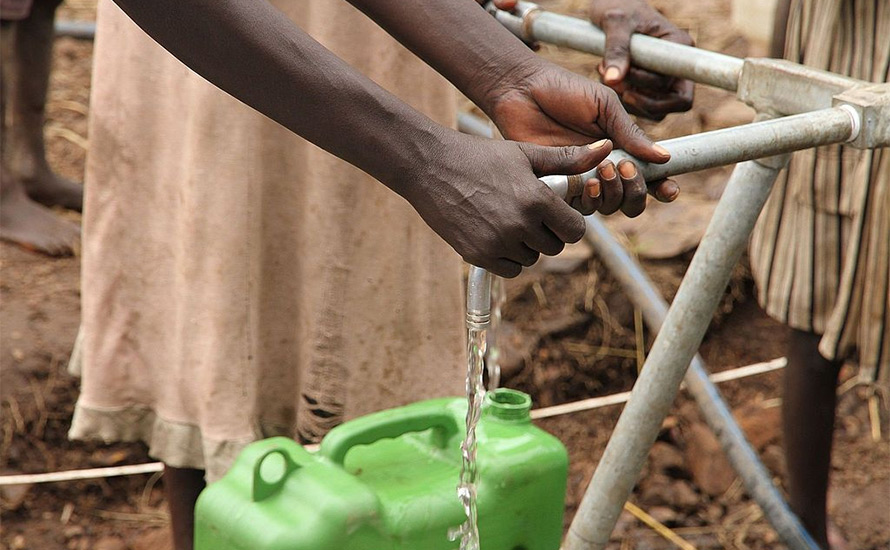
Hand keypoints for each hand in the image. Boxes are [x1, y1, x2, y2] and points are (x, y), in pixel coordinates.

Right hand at [405, 129, 612, 277]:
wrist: (430, 167)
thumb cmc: (479, 156)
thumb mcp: (524, 154)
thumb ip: (566, 159)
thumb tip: (606, 150)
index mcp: (536, 199)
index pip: (575, 231)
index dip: (568, 223)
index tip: (556, 214)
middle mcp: (519, 225)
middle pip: (553, 246)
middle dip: (546, 232)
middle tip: (527, 213)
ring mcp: (497, 243)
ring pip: (530, 259)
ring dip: (525, 245)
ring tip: (507, 219)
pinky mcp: (478, 255)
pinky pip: (509, 269)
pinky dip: (506, 257)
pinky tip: (494, 233)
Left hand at [481, 59, 678, 213]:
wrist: (523, 90)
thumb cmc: (564, 91)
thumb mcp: (604, 106)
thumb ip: (630, 132)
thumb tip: (665, 157)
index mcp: (621, 149)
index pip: (648, 176)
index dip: (662, 188)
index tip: (670, 190)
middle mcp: (603, 170)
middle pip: (631, 201)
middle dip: (637, 190)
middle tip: (624, 166)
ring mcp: (580, 180)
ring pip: (608, 207)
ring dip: (614, 194)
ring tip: (603, 169)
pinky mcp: (557, 186)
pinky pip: (579, 207)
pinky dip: (589, 200)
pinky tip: (586, 181)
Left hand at [589, 0, 693, 119]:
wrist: (611, 5)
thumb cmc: (616, 6)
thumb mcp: (615, 22)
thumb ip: (616, 49)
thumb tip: (613, 80)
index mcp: (680, 47)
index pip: (680, 91)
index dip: (654, 95)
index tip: (625, 79)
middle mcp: (678, 65)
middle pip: (672, 103)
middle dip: (639, 98)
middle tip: (610, 81)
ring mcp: (666, 76)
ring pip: (657, 109)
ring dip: (629, 101)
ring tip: (604, 75)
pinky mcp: (650, 84)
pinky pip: (643, 106)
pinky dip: (624, 100)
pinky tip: (607, 79)